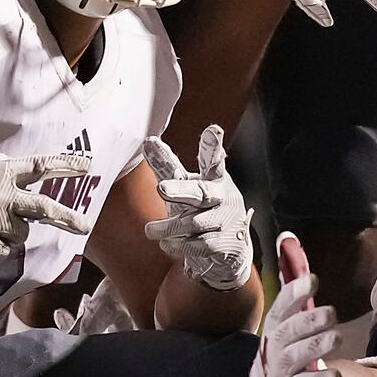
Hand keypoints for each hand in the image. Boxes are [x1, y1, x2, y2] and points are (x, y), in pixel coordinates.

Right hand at [0, 150, 92, 257]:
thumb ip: (0, 169)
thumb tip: (17, 174)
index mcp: (3, 171)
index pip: (42, 166)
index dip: (67, 166)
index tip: (89, 166)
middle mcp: (5, 195)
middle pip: (46, 208)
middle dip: (69, 217)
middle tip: (86, 227)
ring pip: (22, 232)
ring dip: (14, 231)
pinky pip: (4, 249)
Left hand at [142, 125, 252, 290]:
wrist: (229, 247)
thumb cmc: (202, 207)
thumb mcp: (187, 184)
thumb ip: (168, 165)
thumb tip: (147, 139)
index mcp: (213, 178)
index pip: (213, 159)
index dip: (213, 145)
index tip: (213, 130)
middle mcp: (222, 196)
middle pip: (200, 192)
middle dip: (180, 191)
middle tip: (161, 188)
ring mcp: (224, 220)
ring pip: (191, 223)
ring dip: (166, 228)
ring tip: (150, 230)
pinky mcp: (222, 243)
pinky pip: (192, 245)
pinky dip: (174, 245)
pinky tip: (167, 244)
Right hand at [247, 233, 339, 376]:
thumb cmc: (284, 344)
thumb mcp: (286, 317)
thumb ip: (293, 284)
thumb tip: (289, 238)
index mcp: (275, 325)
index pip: (282, 306)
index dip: (295, 293)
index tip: (312, 280)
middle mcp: (275, 347)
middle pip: (290, 331)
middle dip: (311, 320)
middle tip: (331, 313)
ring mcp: (280, 370)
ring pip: (298, 356)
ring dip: (319, 344)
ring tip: (335, 336)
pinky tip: (338, 375)